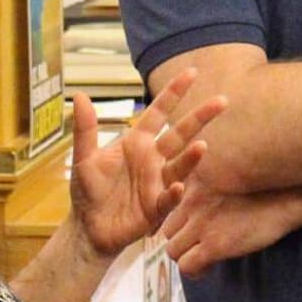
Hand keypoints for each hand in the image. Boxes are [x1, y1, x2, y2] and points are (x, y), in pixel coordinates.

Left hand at [70, 71, 227, 257]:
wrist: (89, 228)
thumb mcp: (84, 158)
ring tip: (202, 146)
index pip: (159, 112)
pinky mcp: (156, 208)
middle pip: (180, 134)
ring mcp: (158, 183)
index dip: (174, 93)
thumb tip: (80, 96)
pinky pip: (167, 198)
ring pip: (180, 166)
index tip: (192, 72)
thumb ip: (85, 129)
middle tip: (222, 101)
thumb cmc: (88, 191)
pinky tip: (177, 187)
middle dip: (200, 118)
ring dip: (191, 158)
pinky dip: (173, 193)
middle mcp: (153, 159)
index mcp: (137, 142)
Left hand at [160, 175, 301, 277]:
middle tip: (198, 247)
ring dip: (185, 257)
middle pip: (167, 229)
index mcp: (194, 182)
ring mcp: (201, 224)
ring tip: (203, 259)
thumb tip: (201, 208)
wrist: (288, 196)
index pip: (169, 207)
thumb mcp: (227, 177)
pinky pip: (187, 266)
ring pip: (172, 250)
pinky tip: (209, 268)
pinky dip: (195, 271)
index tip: (191, 229)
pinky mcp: (214, 245)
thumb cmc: (266, 185)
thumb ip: (208, 188)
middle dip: (180, 240)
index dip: (179, 221)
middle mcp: (192, 201)